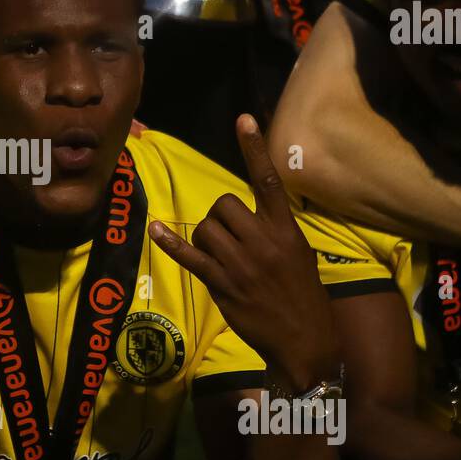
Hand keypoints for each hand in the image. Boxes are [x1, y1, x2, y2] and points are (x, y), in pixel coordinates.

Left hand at [148, 114, 336, 390]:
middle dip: (220, 216)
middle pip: (223, 204)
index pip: (267, 181)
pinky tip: (156, 230)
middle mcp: (263, 242)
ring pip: (205, 228)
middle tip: (229, 237)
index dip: (254, 148)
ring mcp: (241, 264)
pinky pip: (190, 257)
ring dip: (204, 236)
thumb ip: (277, 230)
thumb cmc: (304, 296)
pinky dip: (170, 242)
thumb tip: (256, 212)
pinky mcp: (222, 284)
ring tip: (219, 255)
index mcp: (286, 230)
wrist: (304, 341)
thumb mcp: (301, 255)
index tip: (242, 118)